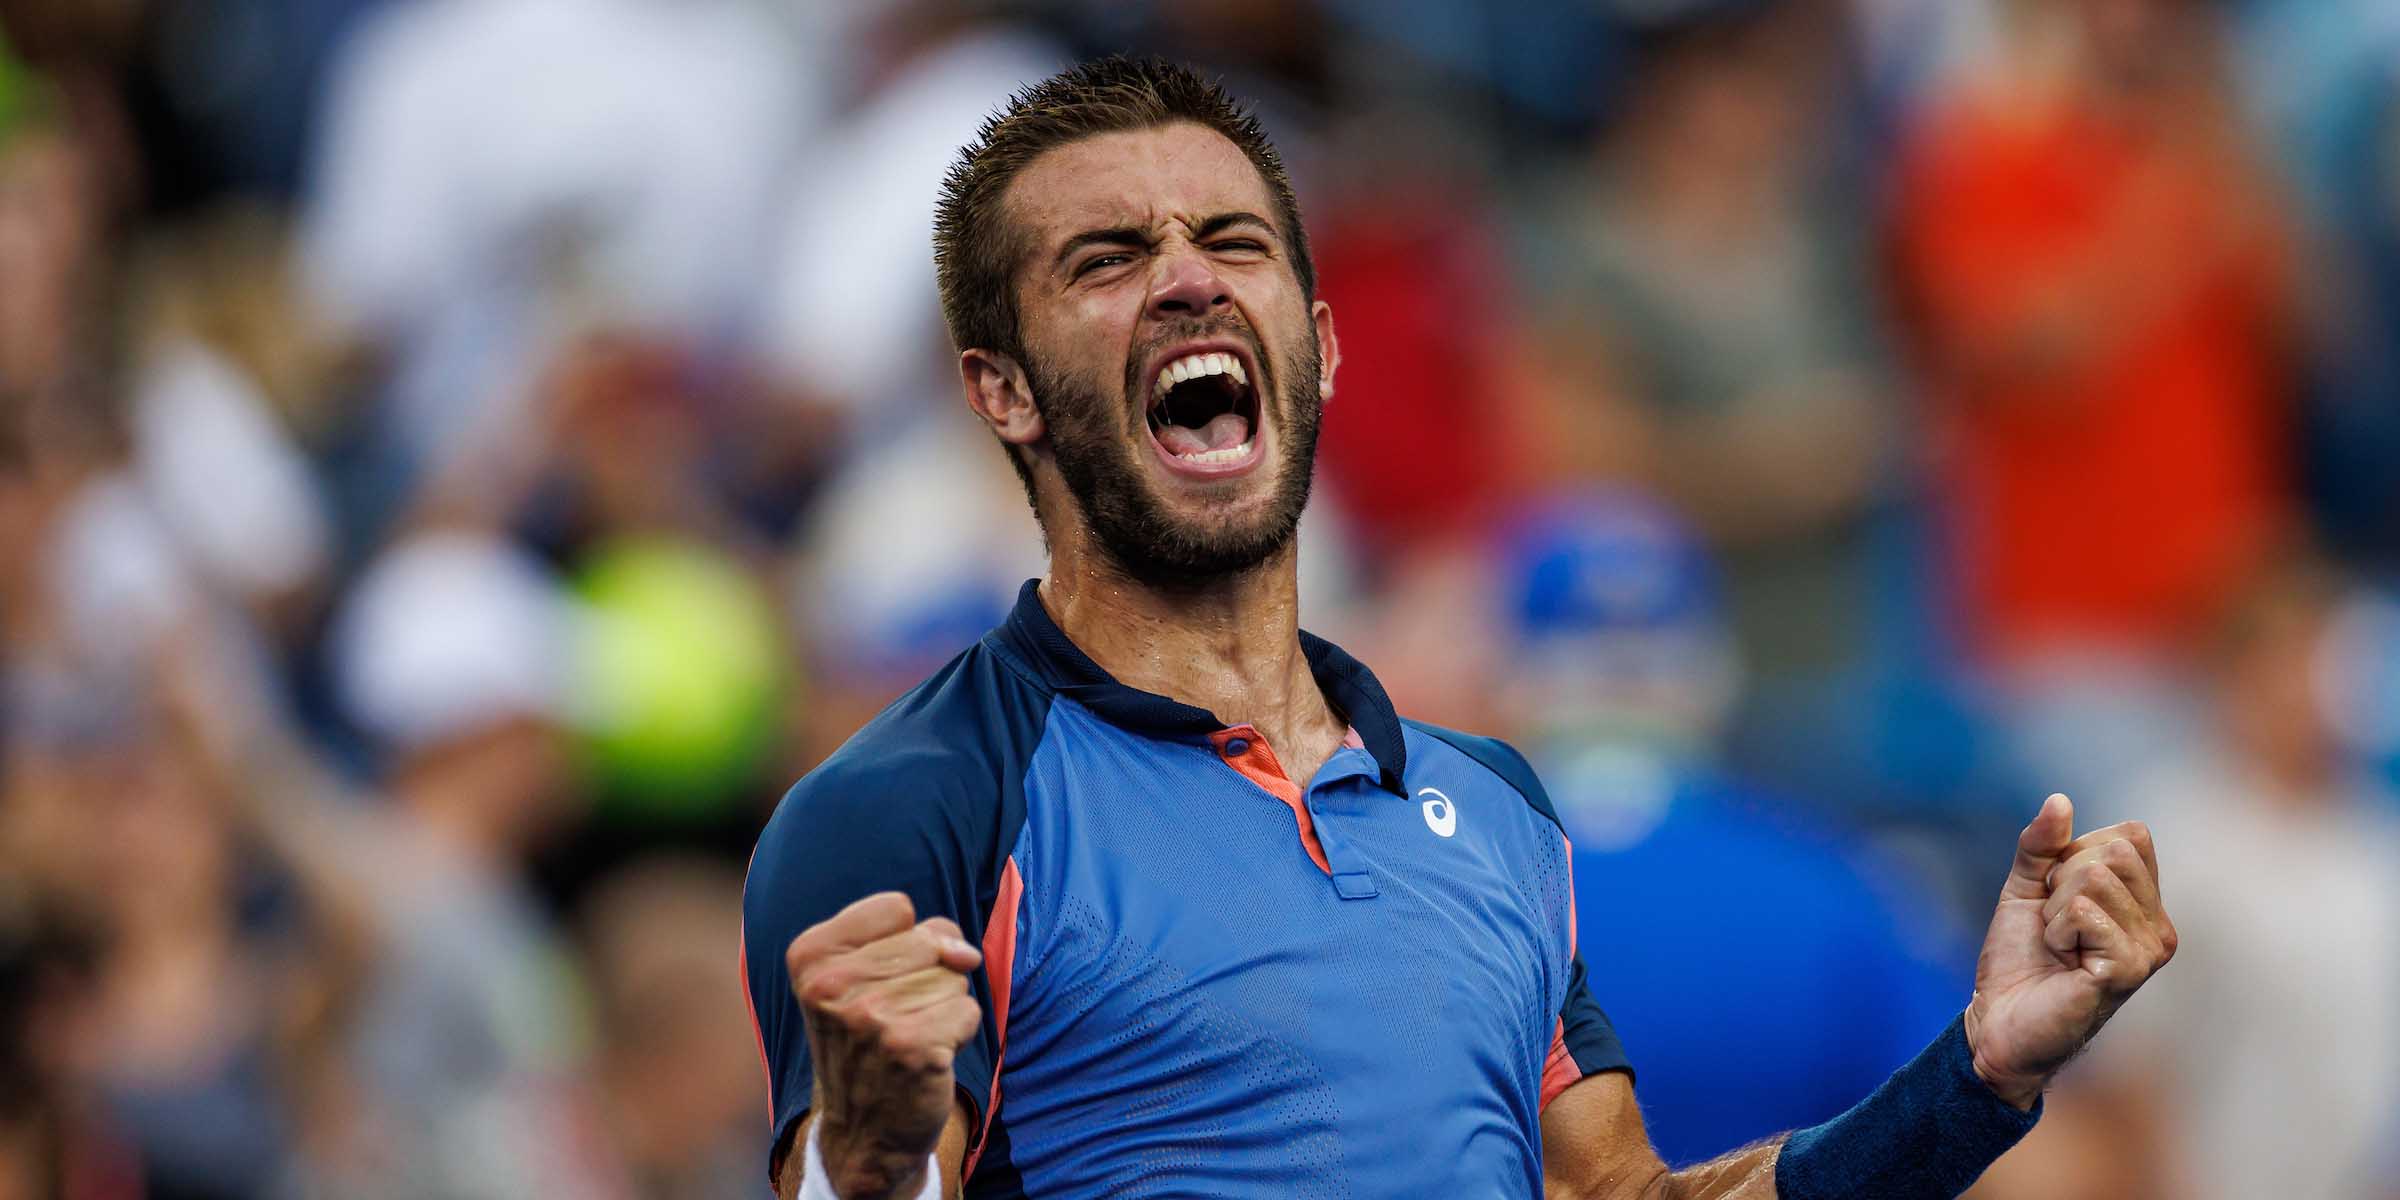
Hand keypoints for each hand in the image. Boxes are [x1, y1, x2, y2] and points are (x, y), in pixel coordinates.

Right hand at [787, 892, 983, 1198]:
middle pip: (929, 939)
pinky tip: (926, 1058)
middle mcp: (831, 986)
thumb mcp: (864, 977)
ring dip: (943, 1007)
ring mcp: (869, 1018)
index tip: (878, 982)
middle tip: (896, 1017)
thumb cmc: (870, 1041)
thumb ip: (917, 938)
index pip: (896, 908)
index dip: (904, 941)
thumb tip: (966, 955)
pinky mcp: (911, 1048)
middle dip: (929, 976)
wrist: (863, 1132)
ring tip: (909, 1038)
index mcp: (810, 956)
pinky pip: (968, 1010)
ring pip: (952, 976)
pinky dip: (958, 1034)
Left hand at [1964, 794, 2176, 1109]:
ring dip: (2056, 910)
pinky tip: (2063, 962)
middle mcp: (2159, 924)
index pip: (2128, 835)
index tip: (2057, 899)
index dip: (2075, 855)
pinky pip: (2085, 911)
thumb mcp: (2024, 887)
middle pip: (2114, 850)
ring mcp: (2150, 948)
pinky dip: (2057, 930)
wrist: (1998, 1020)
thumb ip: (2041, 844)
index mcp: (2143, 901)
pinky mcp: (2129, 969)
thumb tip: (2060, 799)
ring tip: (2060, 947)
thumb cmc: (2018, 959)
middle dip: (2063, 880)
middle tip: (2056, 925)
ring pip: (2096, 877)